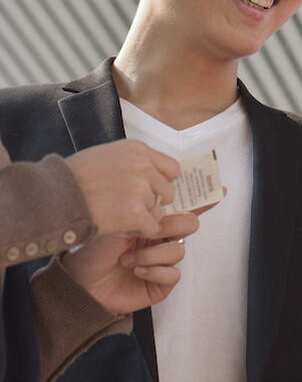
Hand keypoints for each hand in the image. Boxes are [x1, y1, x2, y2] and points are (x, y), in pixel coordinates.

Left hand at [60, 210, 200, 313]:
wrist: (77, 280)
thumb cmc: (93, 249)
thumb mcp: (119, 221)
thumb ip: (146, 213)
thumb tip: (166, 207)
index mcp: (154, 221)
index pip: (184, 207)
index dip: (203, 199)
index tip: (219, 190)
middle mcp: (162, 239)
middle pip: (190, 224)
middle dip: (172, 226)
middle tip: (151, 230)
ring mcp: (163, 261)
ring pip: (179, 251)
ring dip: (152, 254)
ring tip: (128, 258)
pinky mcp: (161, 283)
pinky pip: (173, 274)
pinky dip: (154, 271)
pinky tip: (137, 270)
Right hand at [65, 139, 179, 238]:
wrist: (51, 199)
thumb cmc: (70, 180)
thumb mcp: (104, 157)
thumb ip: (131, 163)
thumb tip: (151, 173)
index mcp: (137, 150)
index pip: (171, 169)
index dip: (160, 183)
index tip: (148, 193)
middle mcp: (144, 166)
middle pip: (167, 191)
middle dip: (151, 203)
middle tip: (127, 209)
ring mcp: (141, 188)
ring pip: (157, 210)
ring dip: (141, 218)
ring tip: (115, 216)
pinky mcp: (135, 212)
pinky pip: (151, 227)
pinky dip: (137, 232)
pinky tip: (118, 227)